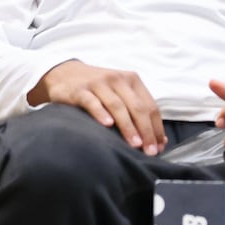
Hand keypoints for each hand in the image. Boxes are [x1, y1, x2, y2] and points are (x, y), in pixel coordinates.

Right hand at [28, 60, 165, 154]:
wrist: (64, 73)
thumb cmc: (99, 89)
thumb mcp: (120, 93)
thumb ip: (138, 111)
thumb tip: (160, 141)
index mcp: (132, 81)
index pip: (151, 107)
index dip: (157, 128)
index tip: (160, 147)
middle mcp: (118, 80)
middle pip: (137, 107)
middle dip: (146, 131)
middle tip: (150, 151)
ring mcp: (98, 83)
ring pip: (118, 106)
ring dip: (128, 126)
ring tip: (135, 144)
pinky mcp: (79, 90)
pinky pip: (92, 102)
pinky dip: (101, 113)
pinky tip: (107, 125)